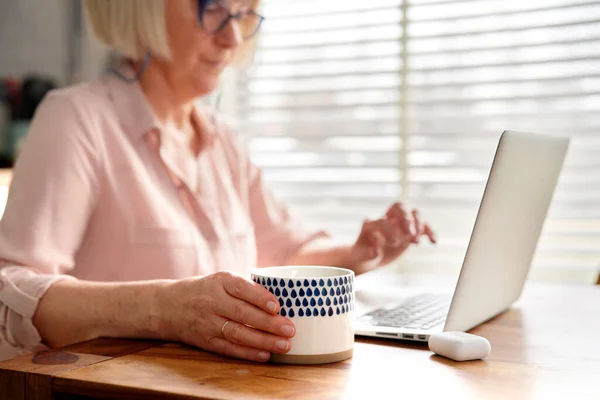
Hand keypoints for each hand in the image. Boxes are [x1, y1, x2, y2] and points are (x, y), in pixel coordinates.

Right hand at [156, 271, 295, 361]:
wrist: (167, 306)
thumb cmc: (205, 290)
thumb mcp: (221, 279)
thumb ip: (246, 288)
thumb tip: (283, 298)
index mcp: (220, 281)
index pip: (241, 288)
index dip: (260, 297)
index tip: (277, 306)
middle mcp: (212, 301)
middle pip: (242, 313)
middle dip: (268, 323)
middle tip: (290, 329)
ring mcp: (208, 323)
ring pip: (238, 333)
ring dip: (263, 341)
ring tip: (284, 345)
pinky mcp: (205, 341)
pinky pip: (229, 348)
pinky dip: (248, 353)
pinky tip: (265, 355)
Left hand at [348, 202, 435, 274]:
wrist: (368, 258)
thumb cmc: (362, 256)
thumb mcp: (361, 257)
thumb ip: (368, 253)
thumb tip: (376, 250)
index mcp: (372, 223)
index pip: (383, 219)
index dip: (390, 229)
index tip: (394, 242)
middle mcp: (386, 219)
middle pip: (399, 207)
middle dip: (406, 219)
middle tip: (409, 235)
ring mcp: (399, 224)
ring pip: (412, 213)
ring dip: (418, 224)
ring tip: (416, 242)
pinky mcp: (409, 232)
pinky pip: (422, 227)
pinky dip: (429, 232)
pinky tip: (434, 242)